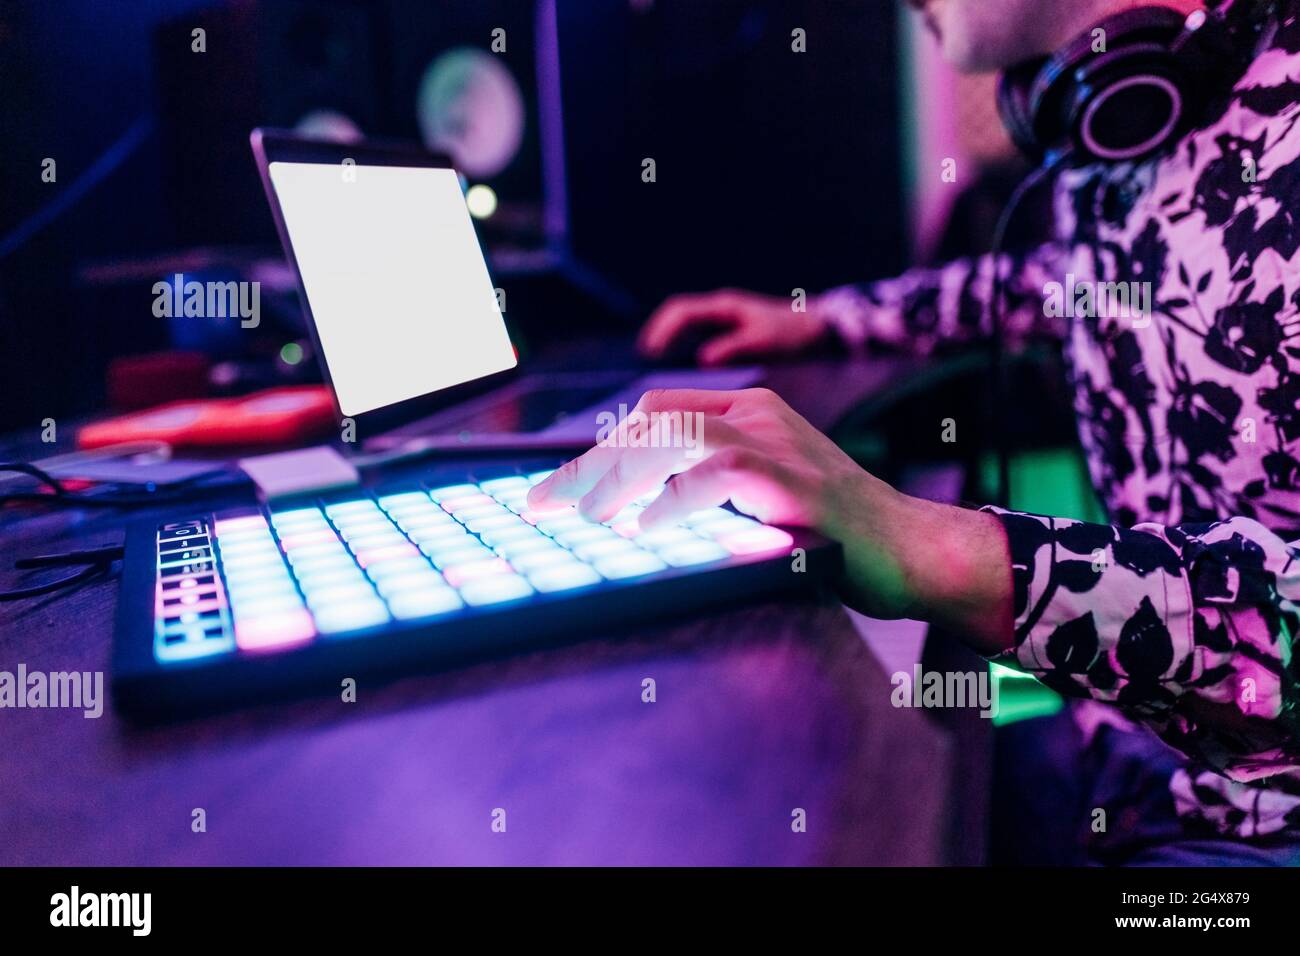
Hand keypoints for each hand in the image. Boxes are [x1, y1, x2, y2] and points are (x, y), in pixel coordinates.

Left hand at [527, 387, 1012, 650]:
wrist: (912, 550)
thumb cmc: (834, 535)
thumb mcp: (762, 500)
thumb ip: (709, 490)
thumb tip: (632, 512)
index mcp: (751, 412)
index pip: (658, 410)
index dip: (603, 444)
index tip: (561, 484)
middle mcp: (760, 417)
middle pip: (653, 419)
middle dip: (591, 461)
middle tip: (545, 502)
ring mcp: (779, 446)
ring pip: (675, 437)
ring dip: (617, 477)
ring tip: (584, 515)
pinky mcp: (795, 485)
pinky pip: (716, 476)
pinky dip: (671, 502)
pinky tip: (644, 528)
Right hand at [638, 288, 827, 365]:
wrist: (817, 329)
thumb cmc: (793, 333)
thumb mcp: (764, 341)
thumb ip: (734, 347)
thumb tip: (703, 359)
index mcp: (726, 307)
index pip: (683, 311)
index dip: (664, 329)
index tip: (651, 350)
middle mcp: (721, 310)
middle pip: (679, 314)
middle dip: (659, 331)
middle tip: (644, 356)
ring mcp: (725, 320)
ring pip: (687, 324)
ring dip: (669, 337)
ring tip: (654, 358)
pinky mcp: (730, 332)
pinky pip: (699, 334)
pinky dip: (684, 345)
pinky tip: (680, 364)